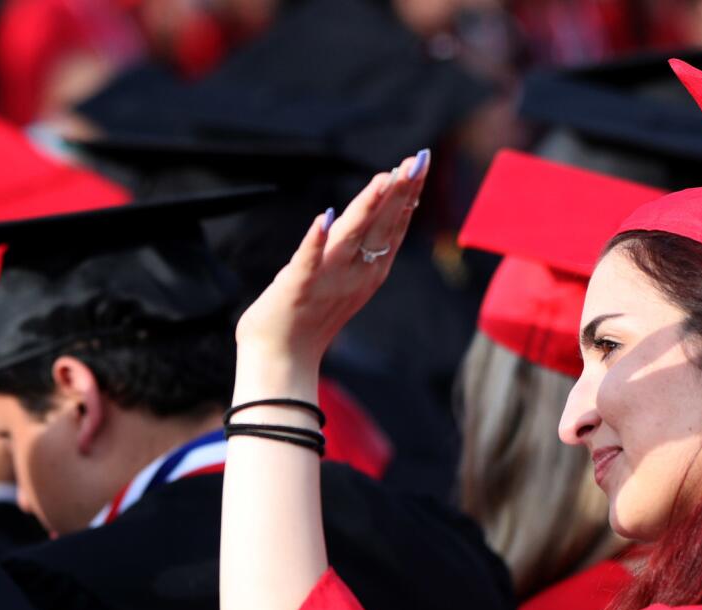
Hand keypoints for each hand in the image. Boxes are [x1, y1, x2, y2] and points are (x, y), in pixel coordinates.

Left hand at [235, 150, 429, 369]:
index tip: (419, 165)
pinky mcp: (297, 288)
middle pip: (381, 226)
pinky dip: (315, 241)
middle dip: (400, 191)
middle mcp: (355, 274)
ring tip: (384, 178)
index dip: (406, 195)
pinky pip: (307, 261)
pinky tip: (321, 219)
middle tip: (417, 159)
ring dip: (368, 206)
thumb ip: (356, 250)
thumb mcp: (342, 279)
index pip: (392, 227)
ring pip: (352, 236)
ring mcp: (328, 281)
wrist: (282, 359)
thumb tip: (373, 214)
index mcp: (368, 272)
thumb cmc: (308, 319)